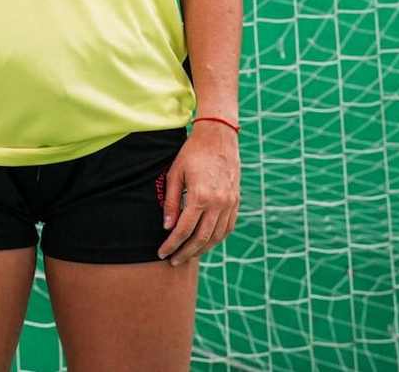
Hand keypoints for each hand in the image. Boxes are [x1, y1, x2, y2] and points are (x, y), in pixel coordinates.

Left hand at [158, 123, 239, 265]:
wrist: (219, 137)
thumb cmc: (192, 153)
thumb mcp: (175, 174)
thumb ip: (171, 202)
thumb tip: (167, 227)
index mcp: (200, 196)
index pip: (183, 230)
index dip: (171, 245)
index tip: (162, 253)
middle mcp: (218, 203)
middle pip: (201, 238)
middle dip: (186, 253)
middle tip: (173, 261)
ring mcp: (230, 203)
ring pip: (216, 236)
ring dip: (202, 249)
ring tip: (188, 254)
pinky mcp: (236, 201)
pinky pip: (228, 227)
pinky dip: (217, 238)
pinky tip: (206, 242)